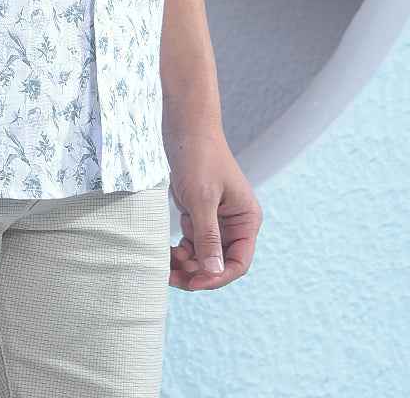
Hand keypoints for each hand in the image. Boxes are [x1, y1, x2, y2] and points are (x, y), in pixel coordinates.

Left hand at [167, 132, 262, 290]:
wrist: (185, 125)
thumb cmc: (199, 156)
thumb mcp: (202, 198)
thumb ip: (208, 236)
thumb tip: (213, 272)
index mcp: (246, 220)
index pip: (238, 262)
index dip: (216, 277)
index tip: (193, 283)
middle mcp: (235, 223)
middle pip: (219, 262)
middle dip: (197, 273)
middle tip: (170, 277)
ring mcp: (216, 219)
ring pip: (203, 255)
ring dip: (186, 265)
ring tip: (163, 265)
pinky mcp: (198, 212)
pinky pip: (192, 241)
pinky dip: (179, 251)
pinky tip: (165, 253)